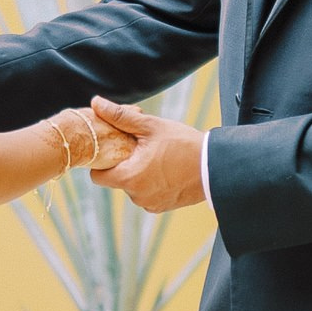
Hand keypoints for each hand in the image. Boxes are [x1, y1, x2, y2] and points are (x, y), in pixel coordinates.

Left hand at [87, 98, 206, 212]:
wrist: (215, 167)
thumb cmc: (183, 145)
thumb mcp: (151, 126)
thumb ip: (120, 116)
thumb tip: (96, 103)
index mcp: (129, 178)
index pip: (97, 176)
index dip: (101, 161)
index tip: (111, 148)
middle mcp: (136, 196)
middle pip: (117, 179)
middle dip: (124, 163)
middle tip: (140, 146)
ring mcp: (150, 204)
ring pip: (132, 187)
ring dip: (138, 173)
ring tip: (156, 157)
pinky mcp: (162, 207)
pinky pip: (147, 194)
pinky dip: (151, 183)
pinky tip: (165, 169)